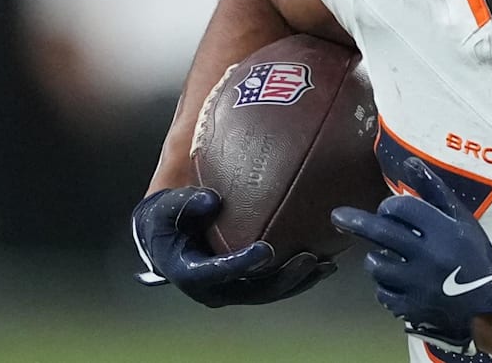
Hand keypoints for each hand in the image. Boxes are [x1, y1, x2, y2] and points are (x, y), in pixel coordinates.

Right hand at [132, 187, 336, 307]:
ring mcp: (234, 288)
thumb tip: (211, 200)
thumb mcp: (166, 208)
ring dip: (299, 281)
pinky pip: (277, 283)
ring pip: (270, 292)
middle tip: (308, 259)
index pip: (219, 273)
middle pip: (253, 291)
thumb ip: (185, 202)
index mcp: (191, 273)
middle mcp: (215, 289)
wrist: (168, 235)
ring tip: (325, 265)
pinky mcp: (249, 282)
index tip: (265, 251)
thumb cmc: (168, 219)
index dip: (242, 265)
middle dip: (284, 278)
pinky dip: (301, 276)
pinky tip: (325, 262)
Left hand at [331, 157, 491, 352]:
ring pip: (377, 264)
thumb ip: (433, 190)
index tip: (391, 209)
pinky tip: (396, 280)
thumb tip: (409, 162)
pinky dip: (385, 284)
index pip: (402, 208)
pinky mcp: (410, 307)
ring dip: (376, 257)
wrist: (487, 303)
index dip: (391, 205)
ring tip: (387, 256)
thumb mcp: (460, 218)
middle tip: (337, 216)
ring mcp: (417, 284)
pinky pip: (382, 292)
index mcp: (443, 230)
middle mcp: (428, 256)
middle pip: (382, 233)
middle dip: (355, 222)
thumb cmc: (474, 254)